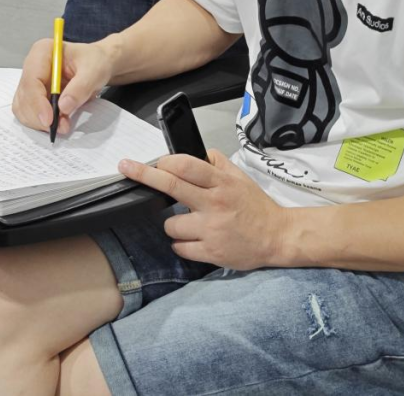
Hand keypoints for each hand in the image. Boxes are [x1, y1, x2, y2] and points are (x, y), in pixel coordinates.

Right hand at [12, 38, 115, 136]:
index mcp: (42, 51)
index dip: (37, 102)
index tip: (49, 119)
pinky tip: (58, 123)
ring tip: (63, 125)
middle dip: (39, 116)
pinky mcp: (34, 96)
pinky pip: (30, 113)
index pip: (31, 80)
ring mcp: (31, 81)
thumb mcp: (94, 71)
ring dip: (40, 122)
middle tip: (60, 128)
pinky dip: (41, 123)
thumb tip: (63, 107)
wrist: (98, 64)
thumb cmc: (95, 61)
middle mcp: (32, 65)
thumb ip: (80, 88)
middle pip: (24, 96)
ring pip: (23, 108)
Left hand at [120, 150, 290, 269]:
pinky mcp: (211, 252)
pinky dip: (183, 243)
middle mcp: (214, 204)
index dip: (164, 161)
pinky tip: (196, 239)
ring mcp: (211, 229)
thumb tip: (195, 152)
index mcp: (221, 183)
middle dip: (144, 174)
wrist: (277, 237)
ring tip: (191, 223)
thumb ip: (216, 162)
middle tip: (126, 167)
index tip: (153, 161)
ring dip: (174, 224)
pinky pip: (179, 247)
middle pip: (171, 185)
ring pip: (170, 224)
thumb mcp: (239, 177)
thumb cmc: (255, 206)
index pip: (185, 165)